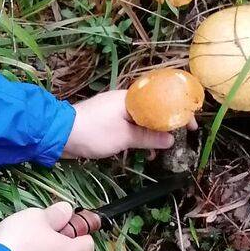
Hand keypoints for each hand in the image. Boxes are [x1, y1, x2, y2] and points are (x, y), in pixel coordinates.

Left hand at [60, 88, 179, 159]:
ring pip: (142, 120)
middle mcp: (125, 100)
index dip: (179, 111)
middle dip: (167, 125)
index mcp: (130, 98)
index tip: (191, 126)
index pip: (163, 99)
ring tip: (158, 152)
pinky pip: (130, 126)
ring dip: (152, 134)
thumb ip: (148, 138)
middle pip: (154, 110)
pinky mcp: (107, 121)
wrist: (58, 134)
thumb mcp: (124, 137)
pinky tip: (141, 151)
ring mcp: (115, 110)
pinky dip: (138, 137)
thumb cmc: (93, 132)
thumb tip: (171, 140)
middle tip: (178, 141)